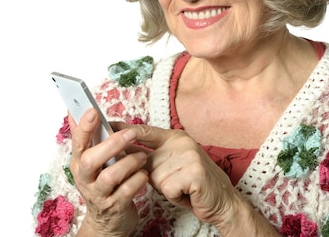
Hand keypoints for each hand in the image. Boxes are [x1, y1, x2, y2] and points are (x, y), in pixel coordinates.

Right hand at [68, 109, 148, 236]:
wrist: (107, 222)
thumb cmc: (101, 184)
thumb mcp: (90, 163)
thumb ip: (85, 138)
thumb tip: (74, 110)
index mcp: (79, 163)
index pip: (77, 142)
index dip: (84, 127)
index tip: (93, 111)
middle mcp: (85, 179)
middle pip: (90, 159)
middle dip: (112, 144)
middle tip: (131, 133)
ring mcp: (99, 194)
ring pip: (110, 176)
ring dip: (129, 162)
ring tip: (143, 156)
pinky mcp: (115, 207)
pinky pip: (127, 191)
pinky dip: (138, 179)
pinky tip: (143, 174)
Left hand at [114, 123, 240, 228]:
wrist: (223, 201)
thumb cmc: (194, 184)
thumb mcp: (172, 164)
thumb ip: (153, 156)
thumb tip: (123, 152)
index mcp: (175, 137)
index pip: (143, 131)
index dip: (123, 130)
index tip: (105, 126)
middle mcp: (181, 142)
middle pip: (145, 160)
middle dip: (153, 177)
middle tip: (173, 181)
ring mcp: (188, 156)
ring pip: (155, 177)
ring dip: (165, 188)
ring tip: (182, 188)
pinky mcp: (193, 173)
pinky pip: (167, 188)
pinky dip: (174, 196)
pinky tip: (188, 193)